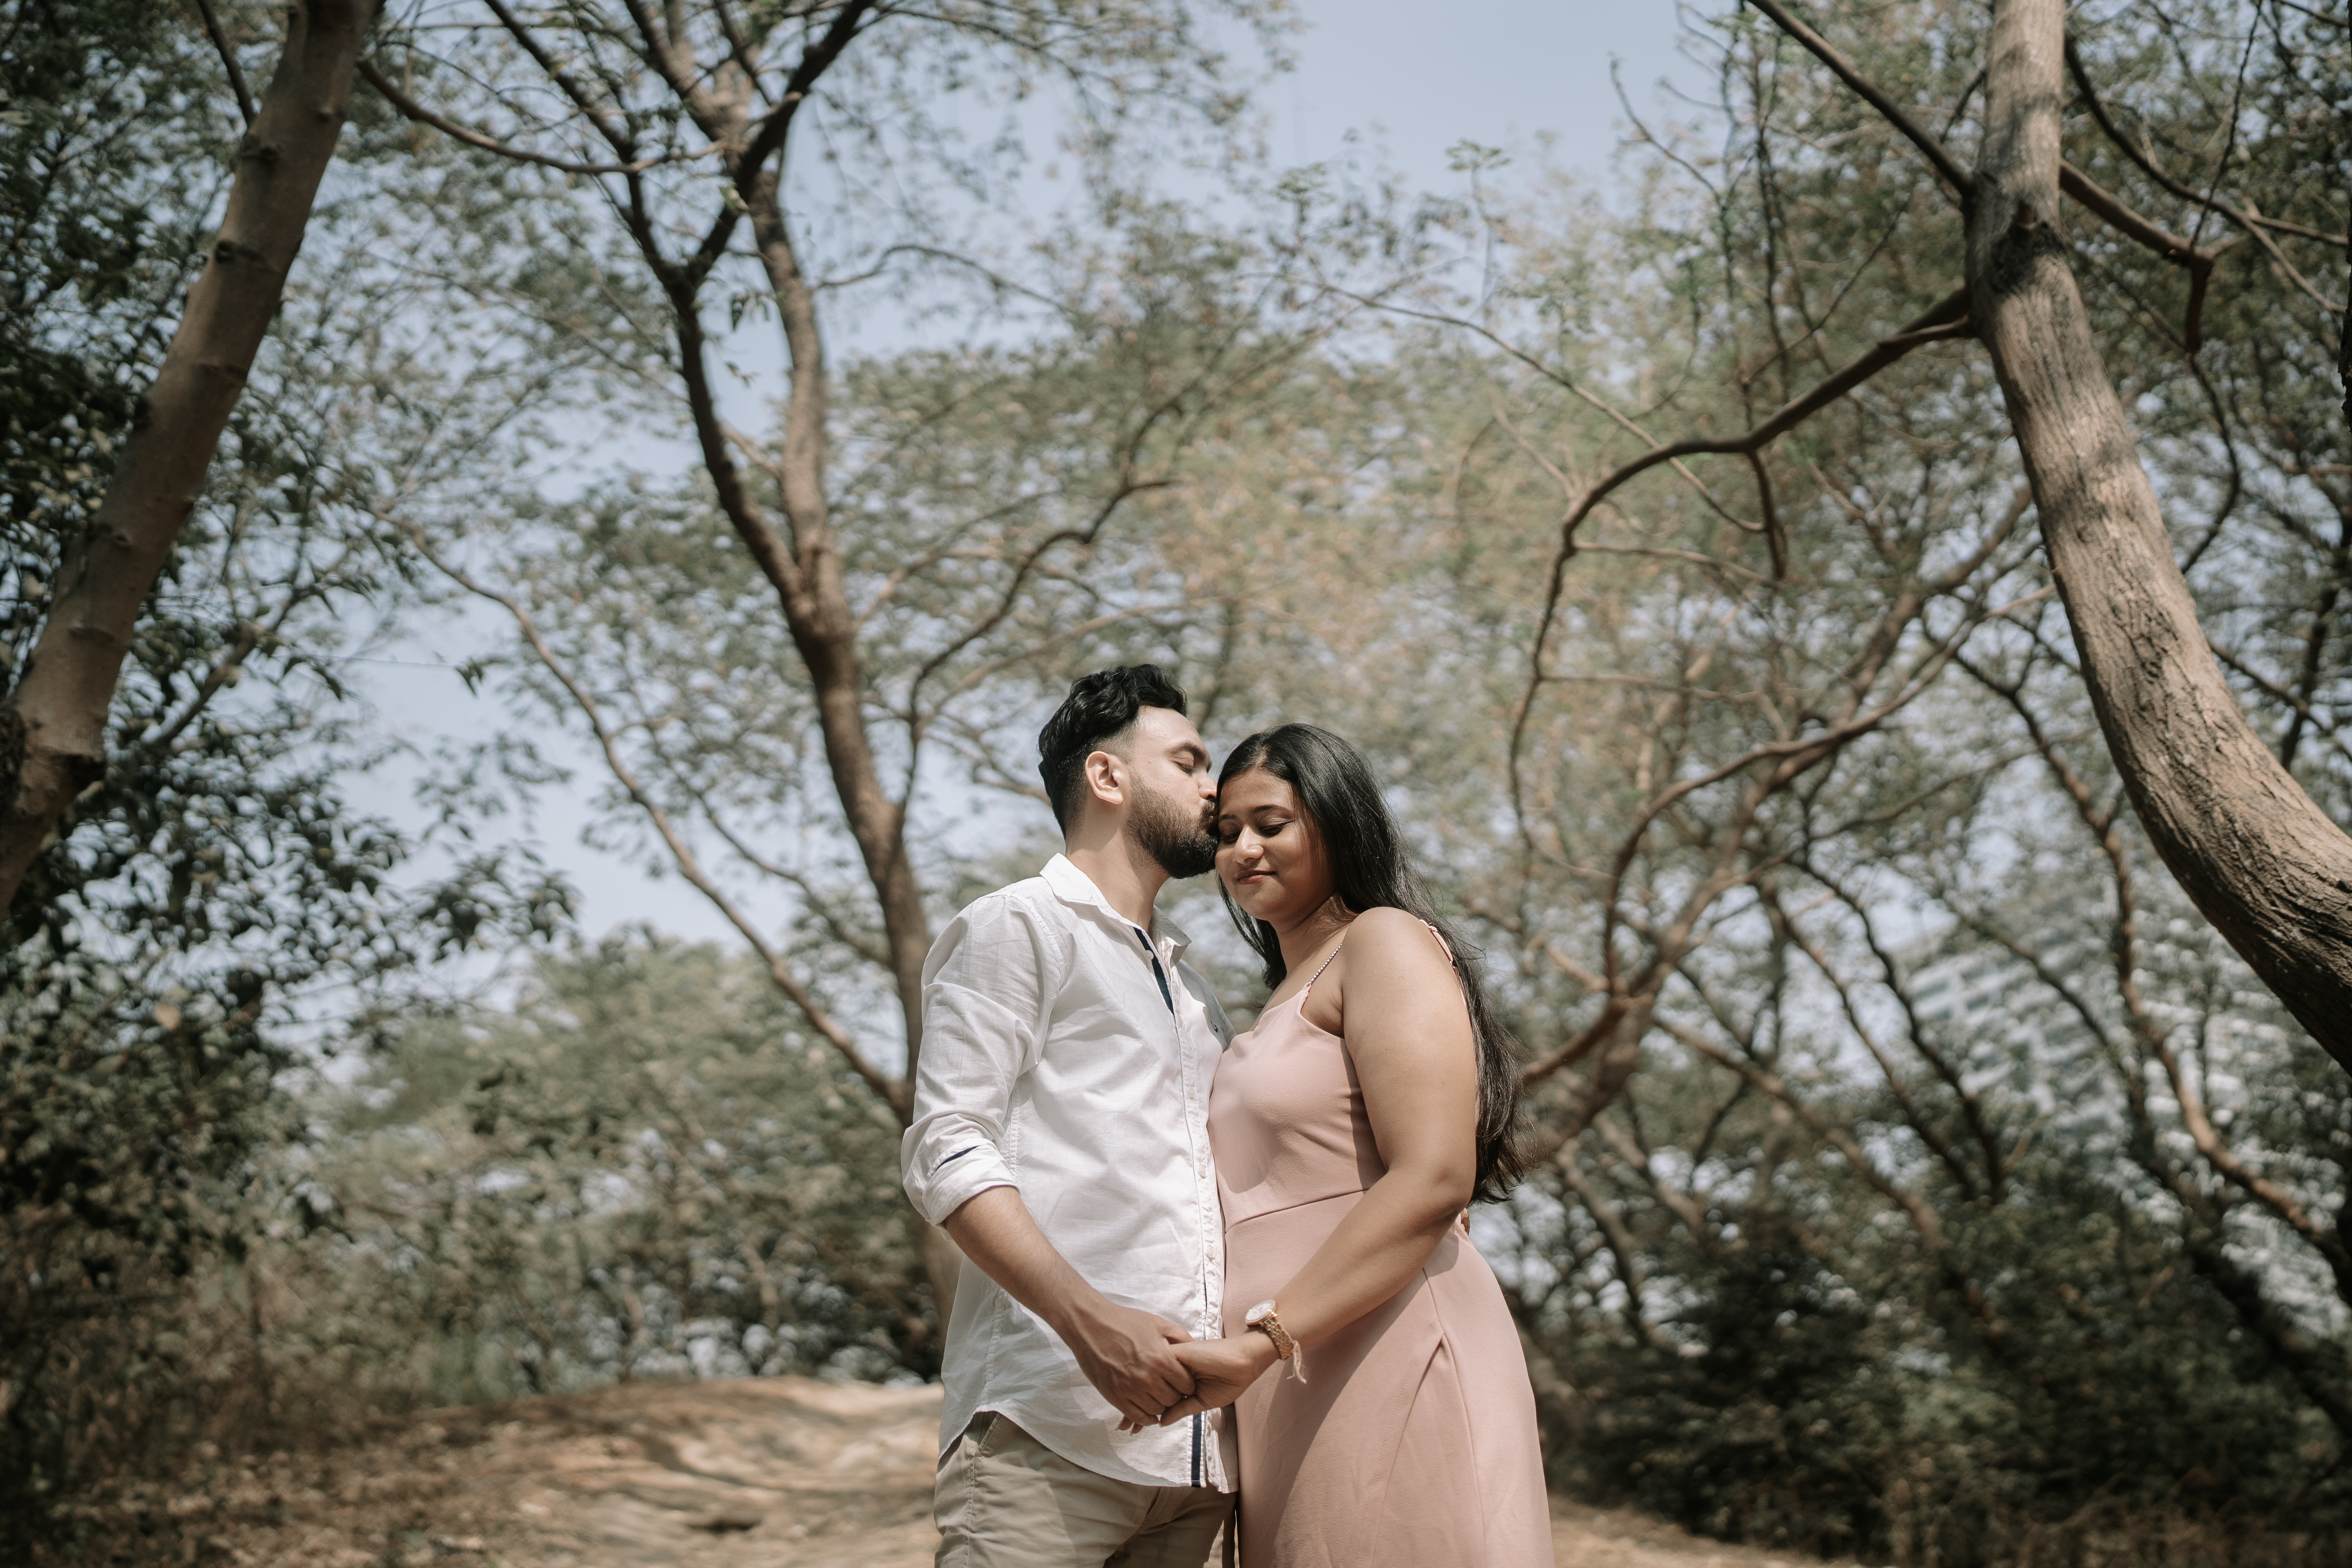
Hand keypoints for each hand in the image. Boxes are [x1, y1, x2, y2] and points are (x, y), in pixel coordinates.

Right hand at [1063, 1301, 1195, 1428]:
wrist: (1091, 1325)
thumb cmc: (1125, 1322)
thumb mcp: (1157, 1323)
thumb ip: (1180, 1336)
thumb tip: (1195, 1348)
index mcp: (1161, 1359)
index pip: (1186, 1385)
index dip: (1188, 1384)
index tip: (1183, 1382)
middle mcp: (1148, 1378)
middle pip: (1173, 1400)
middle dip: (1176, 1396)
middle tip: (1171, 1390)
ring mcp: (1130, 1389)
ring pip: (1156, 1410)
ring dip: (1161, 1406)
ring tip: (1158, 1397)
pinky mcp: (1115, 1397)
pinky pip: (1137, 1416)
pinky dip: (1146, 1418)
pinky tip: (1148, 1411)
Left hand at [1126, 1334, 1279, 1429]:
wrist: (1242, 1362)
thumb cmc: (1228, 1380)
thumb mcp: (1202, 1400)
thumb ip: (1182, 1408)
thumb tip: (1161, 1422)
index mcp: (1178, 1379)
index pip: (1157, 1395)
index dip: (1143, 1410)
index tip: (1130, 1427)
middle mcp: (1171, 1371)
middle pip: (1147, 1389)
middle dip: (1134, 1409)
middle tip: (1124, 1429)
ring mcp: (1171, 1362)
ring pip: (1147, 1381)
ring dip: (1135, 1402)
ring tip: (1126, 1424)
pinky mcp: (1174, 1354)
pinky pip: (1155, 1370)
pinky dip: (1145, 1389)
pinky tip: (1135, 1406)